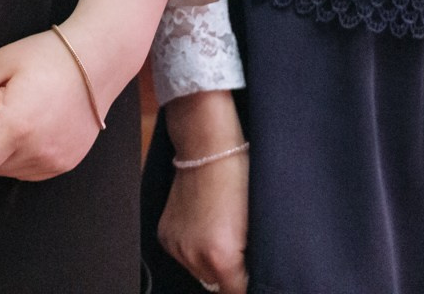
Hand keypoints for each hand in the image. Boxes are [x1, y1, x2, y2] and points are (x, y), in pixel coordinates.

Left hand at [0, 30, 102, 180]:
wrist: (98, 61)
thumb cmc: (46, 56)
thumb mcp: (0, 63)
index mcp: (16, 127)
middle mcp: (36, 151)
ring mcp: (53, 161)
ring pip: (8, 171)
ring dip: (0, 153)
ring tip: (8, 120)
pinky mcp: (65, 164)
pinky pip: (29, 169)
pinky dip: (20, 154)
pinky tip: (27, 127)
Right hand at [156, 90, 248, 293]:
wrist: (206, 144)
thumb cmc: (240, 177)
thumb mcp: (258, 223)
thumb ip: (254, 258)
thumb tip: (253, 276)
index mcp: (221, 257)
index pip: (239, 292)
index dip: (252, 284)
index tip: (257, 273)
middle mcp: (193, 257)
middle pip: (217, 287)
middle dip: (232, 276)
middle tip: (244, 252)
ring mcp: (176, 246)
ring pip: (200, 273)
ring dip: (212, 265)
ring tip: (225, 236)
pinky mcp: (165, 235)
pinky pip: (185, 256)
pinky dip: (196, 250)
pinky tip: (206, 228)